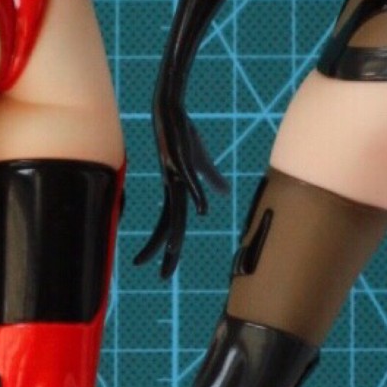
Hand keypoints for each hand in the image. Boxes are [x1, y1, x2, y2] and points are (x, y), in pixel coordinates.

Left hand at [135, 82, 227, 277]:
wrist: (169, 109)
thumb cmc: (182, 135)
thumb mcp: (199, 161)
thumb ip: (211, 179)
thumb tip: (225, 193)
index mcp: (174, 191)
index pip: (169, 225)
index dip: (163, 247)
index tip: (160, 269)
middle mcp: (171, 187)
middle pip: (168, 225)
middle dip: (163, 252)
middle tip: (161, 277)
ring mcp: (174, 175)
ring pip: (175, 209)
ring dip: (175, 232)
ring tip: (172, 252)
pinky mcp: (180, 159)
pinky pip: (190, 182)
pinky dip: (196, 197)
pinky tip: (202, 210)